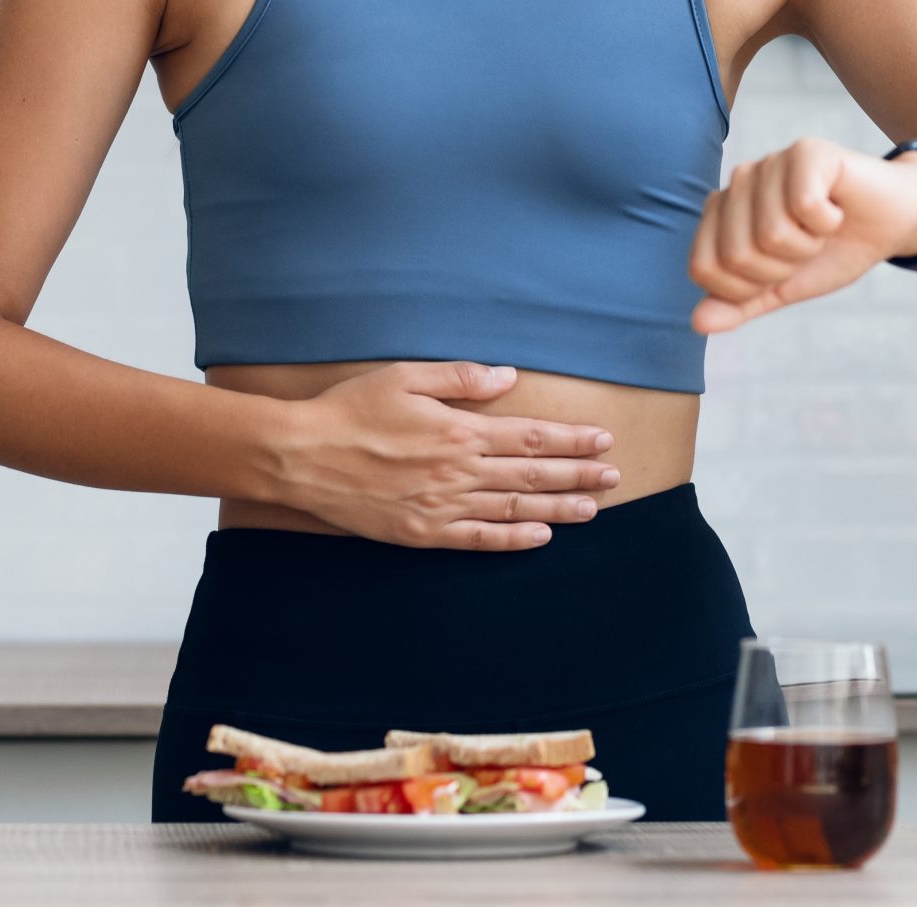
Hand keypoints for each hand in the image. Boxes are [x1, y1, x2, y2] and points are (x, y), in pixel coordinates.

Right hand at [270, 361, 619, 549]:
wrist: (301, 456)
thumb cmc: (351, 409)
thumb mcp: (406, 377)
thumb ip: (461, 379)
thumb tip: (509, 377)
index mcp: (458, 431)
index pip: (530, 437)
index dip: (571, 440)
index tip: (603, 439)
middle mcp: (458, 471)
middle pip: (532, 475)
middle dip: (579, 475)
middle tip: (615, 477)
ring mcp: (442, 506)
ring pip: (513, 509)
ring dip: (557, 509)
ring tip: (592, 509)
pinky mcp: (422, 533)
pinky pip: (478, 539)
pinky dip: (512, 539)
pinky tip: (540, 538)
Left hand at [689, 137, 916, 334]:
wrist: (891, 223)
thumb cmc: (833, 250)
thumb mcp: (782, 288)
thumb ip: (739, 304)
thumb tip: (698, 324)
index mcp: (721, 213)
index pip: (704, 270)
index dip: (747, 288)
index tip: (779, 271)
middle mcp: (738, 182)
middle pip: (736, 255)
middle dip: (782, 269)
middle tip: (807, 247)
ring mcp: (770, 163)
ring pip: (771, 234)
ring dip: (809, 246)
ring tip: (821, 227)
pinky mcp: (806, 152)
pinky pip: (804, 207)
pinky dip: (828, 223)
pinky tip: (836, 208)